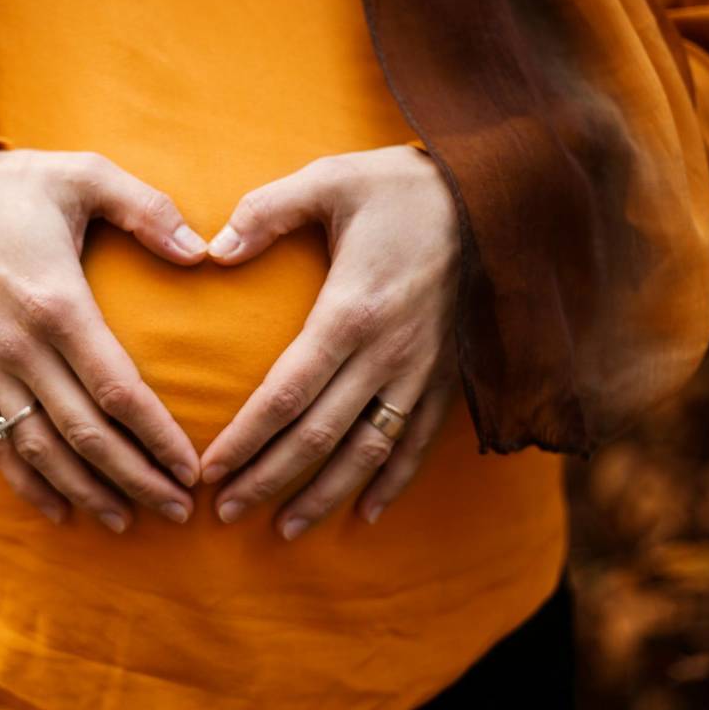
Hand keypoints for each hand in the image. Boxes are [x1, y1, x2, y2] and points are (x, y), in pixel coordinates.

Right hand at [0, 148, 206, 532]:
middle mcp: (19, 346)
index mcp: (56, 302)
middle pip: (83, 435)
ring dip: (86, 492)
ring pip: (40, 450)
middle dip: (135, 479)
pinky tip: (60, 512)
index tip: (193, 468)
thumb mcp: (86, 174)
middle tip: (179, 511)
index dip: (157, 436)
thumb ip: (147, 209)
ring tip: (129, 521)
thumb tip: (204, 252)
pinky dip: (27, 483)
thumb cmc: (19, 186)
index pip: (116, 390)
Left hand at [199, 145, 460, 538]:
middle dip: (269, 479)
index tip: (210, 471)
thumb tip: (212, 249)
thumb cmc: (402, 187)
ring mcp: (423, 371)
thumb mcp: (330, 180)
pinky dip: (392, 482)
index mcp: (351, 311)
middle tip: (225, 513)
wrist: (498, 196)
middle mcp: (388, 353)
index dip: (246, 439)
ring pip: (368, 451)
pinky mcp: (449, 376)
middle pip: (320, 436)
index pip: (287, 394)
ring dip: (325, 495)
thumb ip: (266, 211)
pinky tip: (365, 514)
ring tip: (285, 530)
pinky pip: (418, 442)